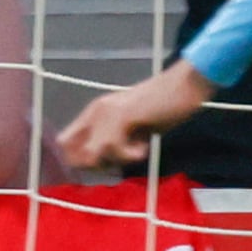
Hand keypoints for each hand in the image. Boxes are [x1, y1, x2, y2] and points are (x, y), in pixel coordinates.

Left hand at [57, 64, 214, 173]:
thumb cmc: (168, 105)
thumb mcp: (136, 128)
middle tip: (122, 159)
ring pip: (92, 155)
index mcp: (96, 112)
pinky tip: (144, 147)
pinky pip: (113, 148)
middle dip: (96, 165)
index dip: (79, 159)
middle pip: (73, 155)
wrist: (187, 85)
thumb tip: (105, 164)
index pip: (65, 142)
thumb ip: (119, 142)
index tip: (107, 164)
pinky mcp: (120, 116)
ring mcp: (106, 113)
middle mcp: (95, 112)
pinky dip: (130, 155)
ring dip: (115, 160)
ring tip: (137, 151)